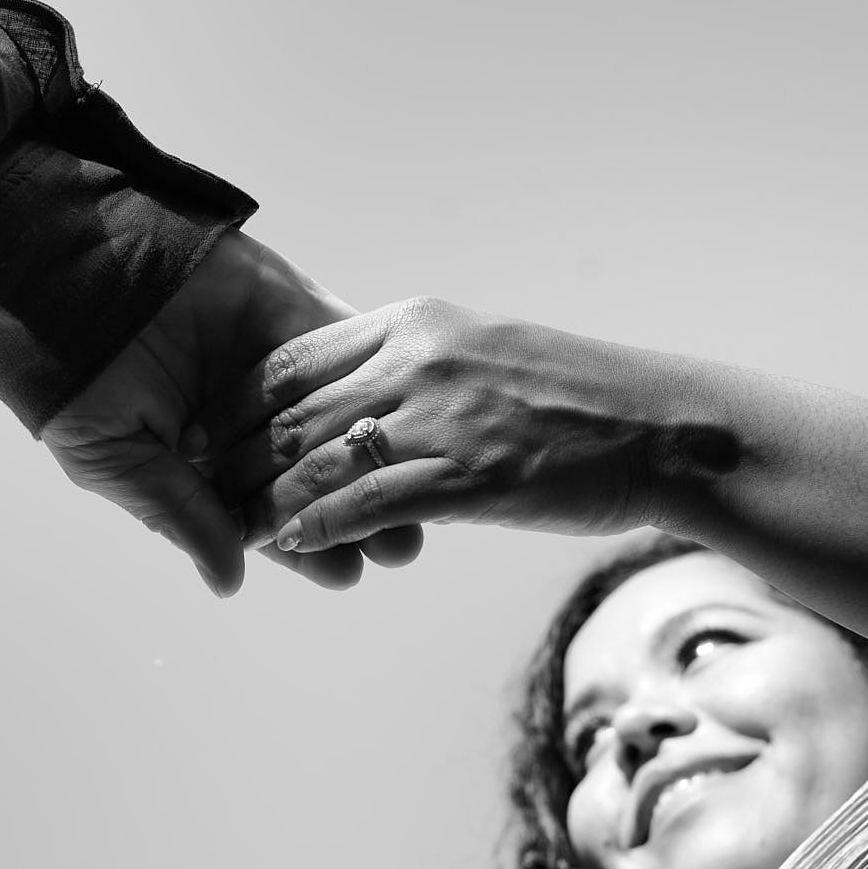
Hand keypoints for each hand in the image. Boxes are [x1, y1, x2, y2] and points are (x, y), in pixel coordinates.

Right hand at [38, 231, 420, 594]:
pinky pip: (351, 348)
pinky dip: (384, 375)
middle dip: (361, 513)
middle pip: (319, 478)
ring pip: (345, 421)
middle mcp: (249, 425)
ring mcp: (278, 370)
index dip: (308, 545)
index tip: (346, 573)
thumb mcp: (117, 458)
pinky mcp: (298, 317)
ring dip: (383, 456)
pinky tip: (414, 412)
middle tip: (399, 546)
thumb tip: (230, 582)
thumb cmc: (76, 377)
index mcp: (203, 467)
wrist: (76, 275)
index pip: (267, 518)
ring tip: (424, 494)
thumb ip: (182, 514)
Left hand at [202, 297, 701, 552]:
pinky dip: (319, 527)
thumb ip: (412, 367)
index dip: (239, 401)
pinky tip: (294, 545)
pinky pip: (368, 503)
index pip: (292, 358)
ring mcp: (442, 416)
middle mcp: (417, 360)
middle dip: (235, 456)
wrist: (664, 428)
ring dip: (264, 501)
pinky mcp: (469, 475)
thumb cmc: (576, 398)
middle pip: (289, 411)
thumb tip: (353, 400)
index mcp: (414, 323)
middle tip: (203, 490)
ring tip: (234, 528)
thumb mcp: (480, 354)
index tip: (211, 433)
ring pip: (316, 460)